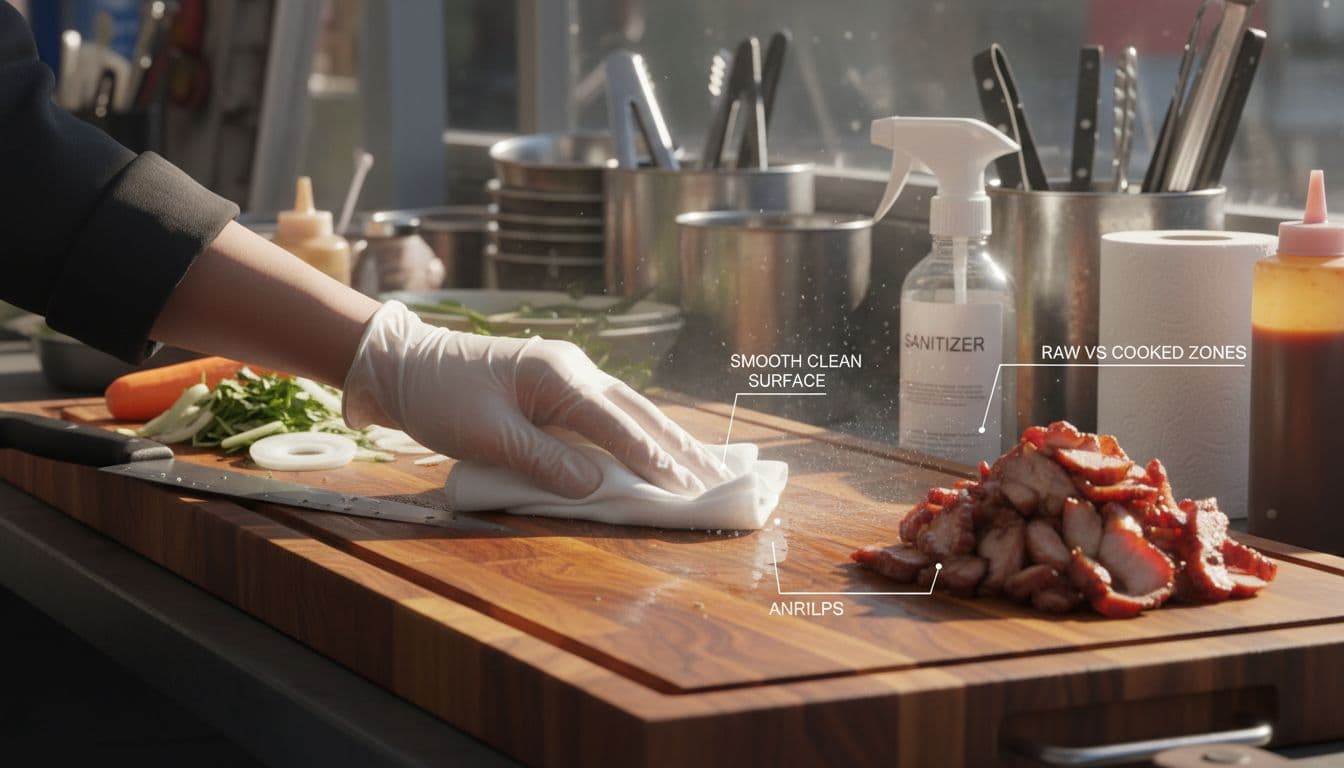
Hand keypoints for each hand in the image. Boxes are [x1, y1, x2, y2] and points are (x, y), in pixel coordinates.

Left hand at [341, 301, 731, 497]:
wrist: (403, 363)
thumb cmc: (440, 397)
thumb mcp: (488, 436)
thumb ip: (544, 461)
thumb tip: (596, 484)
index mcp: (559, 376)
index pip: (618, 423)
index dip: (653, 458)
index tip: (686, 486)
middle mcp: (573, 369)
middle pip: (637, 412)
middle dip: (677, 447)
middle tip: (716, 478)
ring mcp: (567, 372)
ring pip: (628, 409)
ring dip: (664, 439)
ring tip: (702, 465)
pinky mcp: (557, 385)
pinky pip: (608, 411)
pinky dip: (637, 431)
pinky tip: (656, 446)